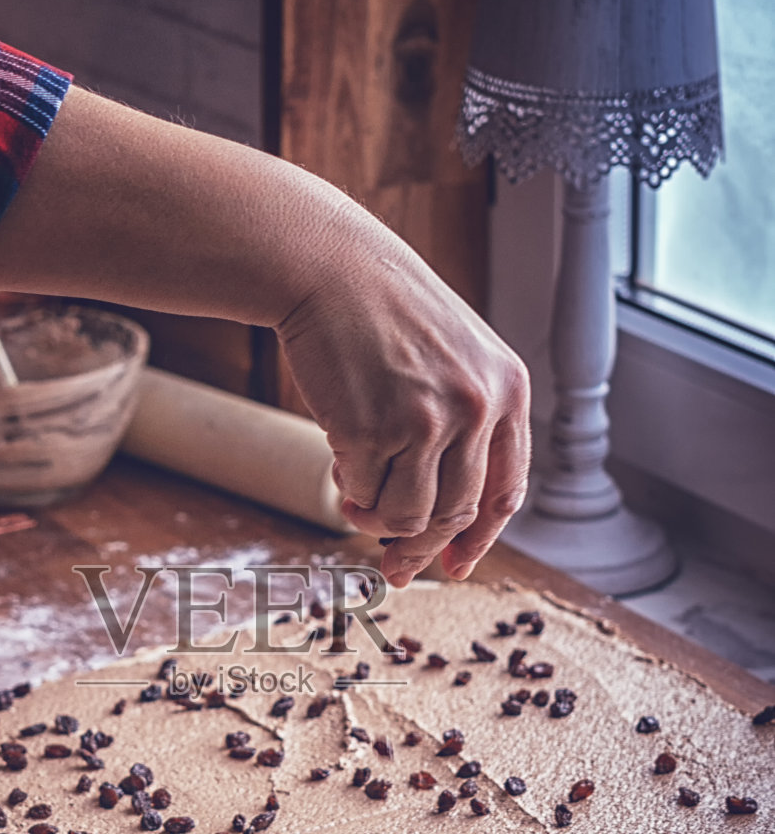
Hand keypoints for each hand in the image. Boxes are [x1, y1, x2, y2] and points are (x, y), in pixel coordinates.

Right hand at [0, 89, 528, 586]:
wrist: (326, 265)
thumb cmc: (379, 312)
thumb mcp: (450, 358)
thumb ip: (460, 425)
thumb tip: (435, 519)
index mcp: (507, 389)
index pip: (505, 490)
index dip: (479, 538)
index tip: (454, 567)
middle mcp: (479, 406)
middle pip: (454, 513)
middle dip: (418, 548)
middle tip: (392, 568)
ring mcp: (429, 419)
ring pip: (408, 515)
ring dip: (376, 518)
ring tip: (354, 500)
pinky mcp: (375, 427)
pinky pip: (361, 492)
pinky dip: (346, 489)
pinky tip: (337, 460)